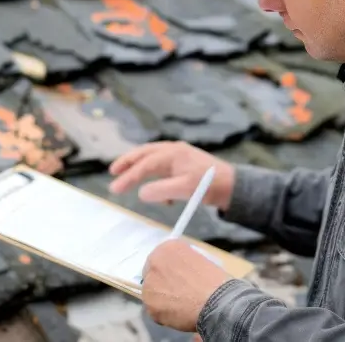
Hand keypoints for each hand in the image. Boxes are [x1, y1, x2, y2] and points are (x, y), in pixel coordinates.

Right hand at [108, 141, 236, 208]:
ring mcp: (178, 156)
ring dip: (138, 167)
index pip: (144, 164)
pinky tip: (159, 193)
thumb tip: (141, 193)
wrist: (232, 185)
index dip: (128, 177)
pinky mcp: (183, 164)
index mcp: (172, 153)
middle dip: (127, 162)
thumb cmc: (209, 185)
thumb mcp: (185, 189)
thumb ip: (161, 191)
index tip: (115, 188)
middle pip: (144, 153)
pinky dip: (154, 176)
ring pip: (152, 158)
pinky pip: (162, 167)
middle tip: (112, 171)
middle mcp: (173, 150)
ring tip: (125, 176)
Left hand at [141, 239, 231, 331]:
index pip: (160, 257)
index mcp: (168, 247)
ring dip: (161, 299)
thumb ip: (182, 263)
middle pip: (151, 273)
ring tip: (179, 306)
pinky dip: (164, 314)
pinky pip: (154, 310)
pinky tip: (178, 314)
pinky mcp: (149, 305)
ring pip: (151, 293)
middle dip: (160, 283)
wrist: (217, 302)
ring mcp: (149, 284)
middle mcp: (154, 262)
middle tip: (175, 293)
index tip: (174, 278)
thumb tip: (177, 272)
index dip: (167, 270)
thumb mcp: (199, 260)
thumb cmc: (214, 281)